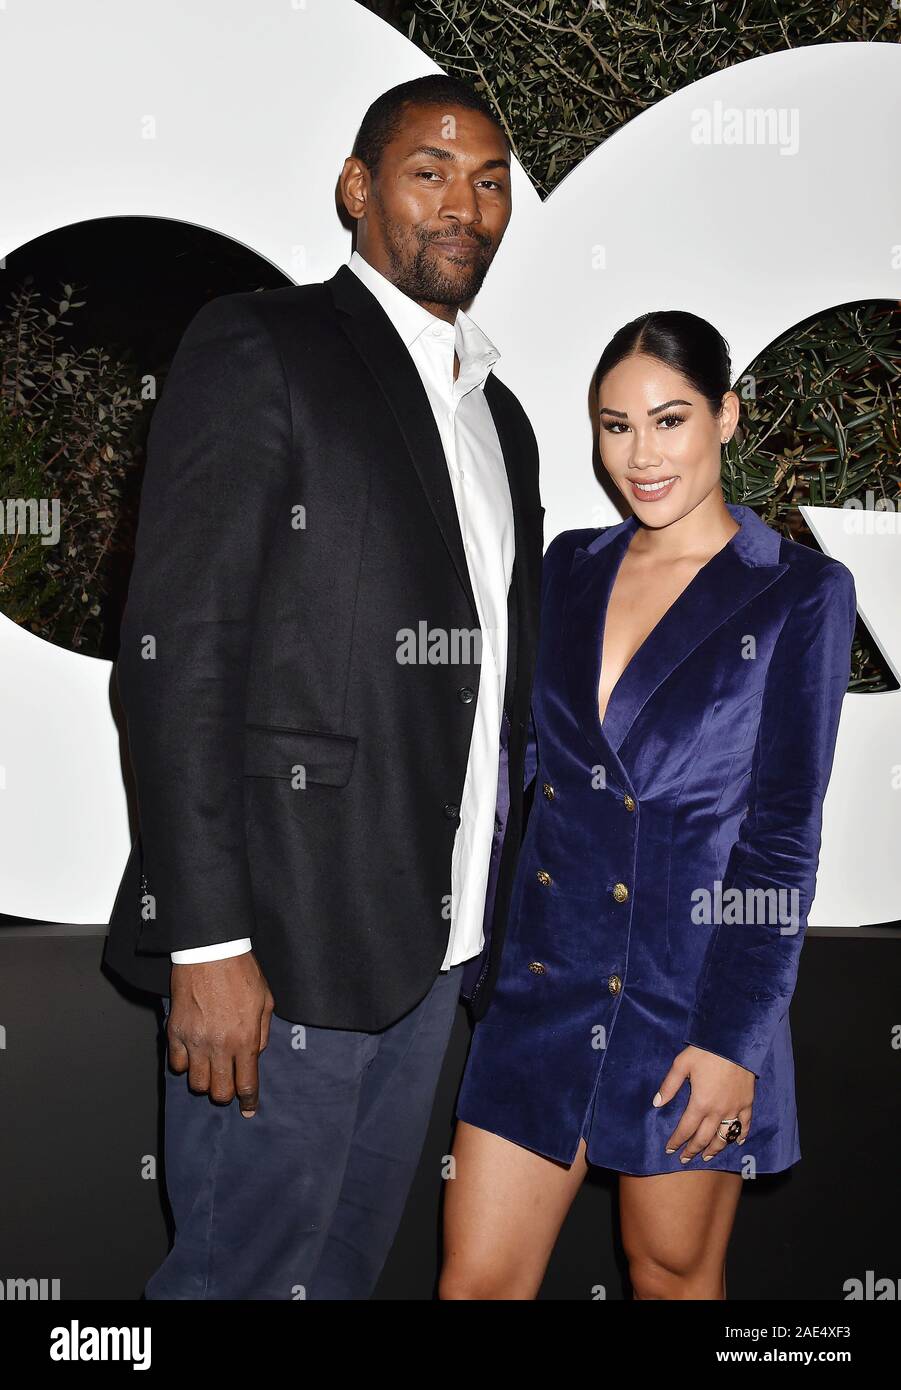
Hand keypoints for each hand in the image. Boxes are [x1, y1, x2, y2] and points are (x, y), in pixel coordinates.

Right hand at [167, 952, 274, 1116]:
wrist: (211, 951)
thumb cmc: (241, 972)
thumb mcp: (265, 1001)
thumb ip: (262, 1033)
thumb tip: (256, 1055)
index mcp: (245, 1038)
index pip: (246, 1083)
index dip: (248, 1101)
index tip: (248, 1109)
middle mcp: (219, 1044)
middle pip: (219, 1091)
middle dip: (226, 1094)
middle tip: (228, 1084)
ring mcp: (195, 1040)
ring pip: (196, 1083)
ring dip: (205, 1080)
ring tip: (210, 1068)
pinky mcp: (175, 1031)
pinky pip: (177, 1064)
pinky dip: (185, 1064)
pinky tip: (193, 1053)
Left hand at [653, 1046, 754, 1162]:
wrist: (734, 1042)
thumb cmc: (706, 1052)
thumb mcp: (681, 1064)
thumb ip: (669, 1086)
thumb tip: (656, 1104)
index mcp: (700, 1103)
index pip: (686, 1129)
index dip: (677, 1141)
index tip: (669, 1149)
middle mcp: (717, 1111)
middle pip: (704, 1138)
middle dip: (693, 1150)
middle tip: (685, 1159)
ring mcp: (734, 1109)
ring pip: (724, 1137)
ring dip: (715, 1149)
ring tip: (707, 1156)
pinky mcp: (747, 1103)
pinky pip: (745, 1125)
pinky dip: (740, 1135)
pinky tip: (737, 1142)